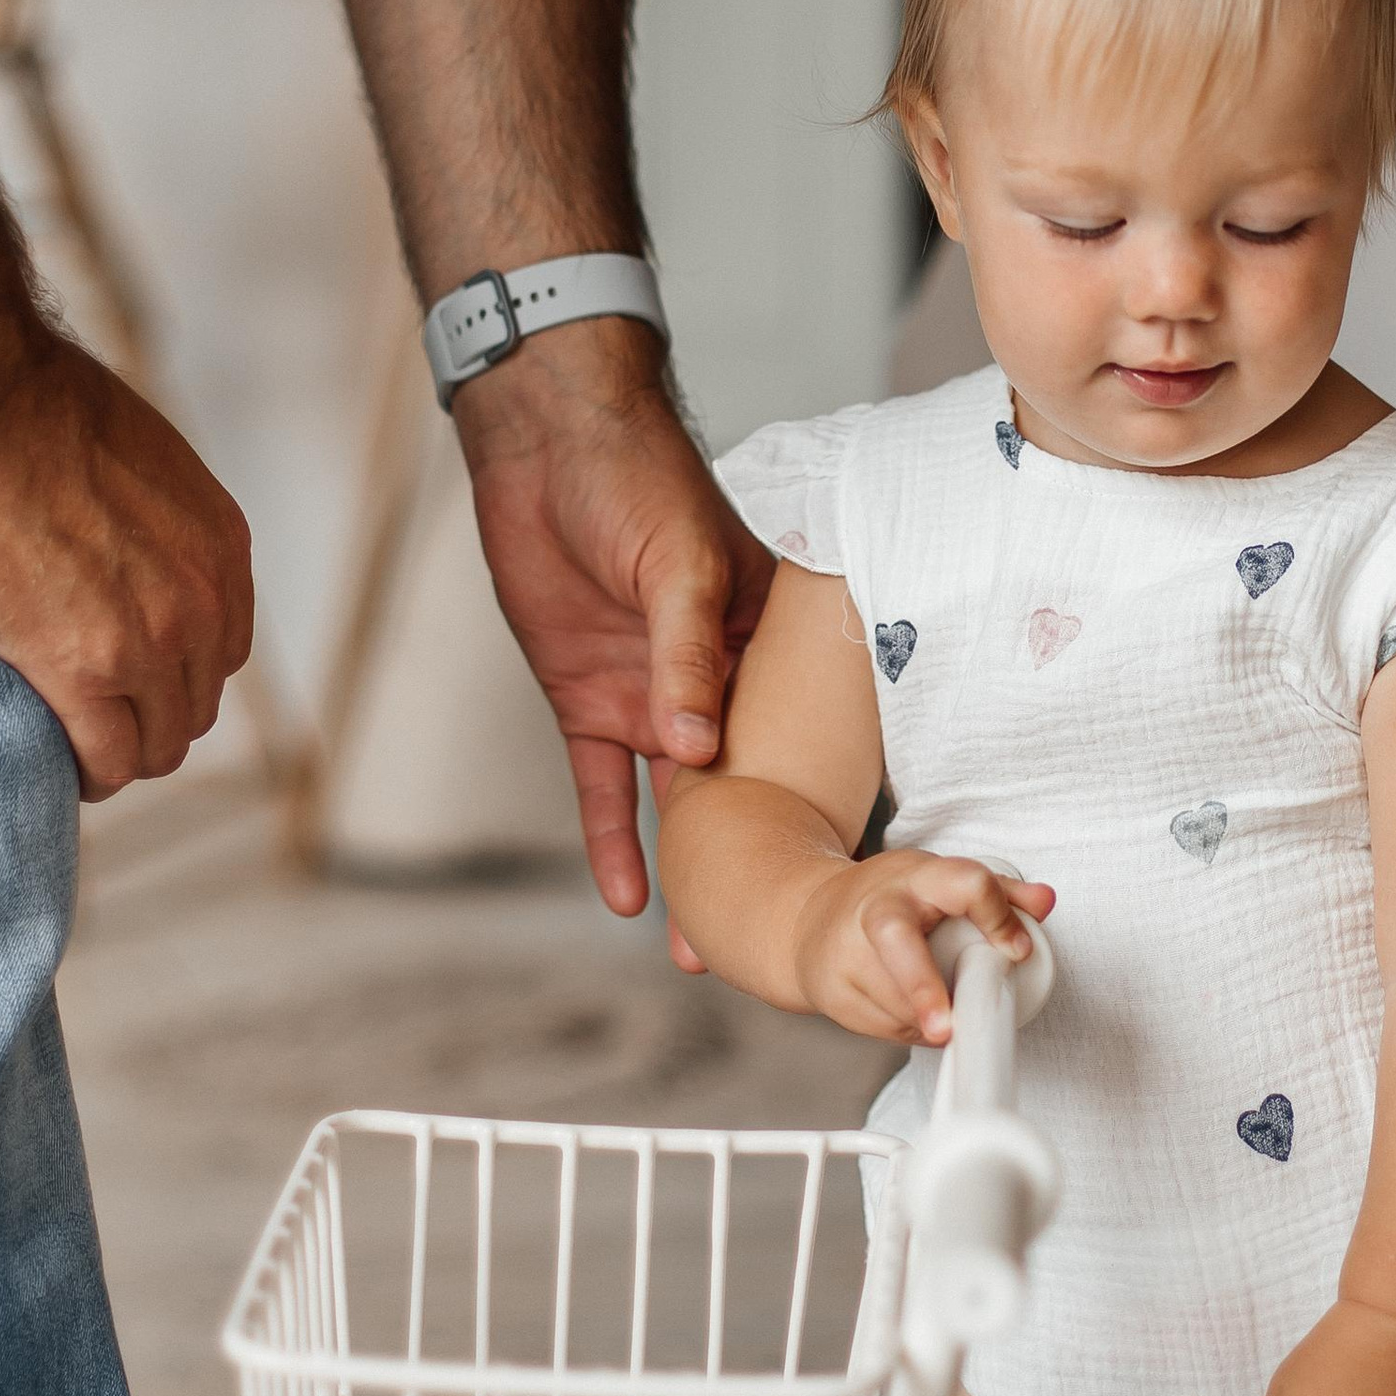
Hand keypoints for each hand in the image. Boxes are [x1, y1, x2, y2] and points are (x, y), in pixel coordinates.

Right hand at [0, 328, 251, 796]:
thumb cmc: (33, 409)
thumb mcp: (138, 455)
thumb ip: (151, 509)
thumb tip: (124, 525)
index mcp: (220, 546)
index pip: (223, 646)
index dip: (181, 673)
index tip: (142, 682)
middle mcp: (203, 601)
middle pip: (195, 701)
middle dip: (155, 717)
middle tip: (108, 723)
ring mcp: (149, 643)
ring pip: (159, 742)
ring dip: (127, 752)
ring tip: (86, 751)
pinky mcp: (84, 674)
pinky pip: (108, 759)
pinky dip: (92, 775)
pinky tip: (69, 771)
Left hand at [456, 321, 774, 917]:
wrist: (545, 444)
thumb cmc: (639, 478)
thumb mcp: (681, 562)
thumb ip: (689, 658)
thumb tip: (699, 751)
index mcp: (768, 644)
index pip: (809, 734)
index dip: (831, 800)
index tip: (851, 873)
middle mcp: (718, 682)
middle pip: (747, 787)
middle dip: (759, 860)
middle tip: (776, 940)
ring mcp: (653, 697)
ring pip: (677, 803)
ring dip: (688, 869)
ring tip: (701, 951)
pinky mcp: (588, 702)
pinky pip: (602, 787)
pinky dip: (611, 841)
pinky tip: (627, 901)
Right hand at [793, 851, 1052, 1045]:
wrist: (807, 919)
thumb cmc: (892, 900)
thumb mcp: (940, 881)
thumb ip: (998, 892)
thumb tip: (1046, 902)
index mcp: (916, 879)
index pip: (962, 884)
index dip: (996, 915)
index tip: (1019, 951)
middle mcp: (875, 910)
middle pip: (897, 943)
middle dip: (922, 987)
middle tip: (947, 1030)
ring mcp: (847, 954)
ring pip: (895, 1003)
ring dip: (930, 1020)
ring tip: (946, 1011)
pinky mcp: (833, 994)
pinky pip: (883, 1030)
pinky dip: (910, 1031)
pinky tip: (912, 1015)